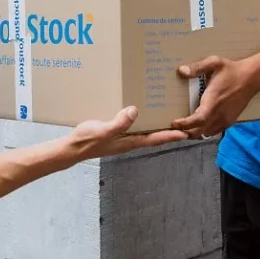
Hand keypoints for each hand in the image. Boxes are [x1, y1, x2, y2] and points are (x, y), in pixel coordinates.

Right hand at [68, 107, 187, 160]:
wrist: (72, 147)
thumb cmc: (87, 141)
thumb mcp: (103, 131)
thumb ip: (119, 123)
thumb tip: (135, 111)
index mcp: (129, 142)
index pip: (155, 139)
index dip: (171, 136)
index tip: (186, 133)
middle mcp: (129, 140)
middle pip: (154, 136)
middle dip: (169, 132)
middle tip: (184, 124)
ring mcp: (123, 137)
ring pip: (145, 131)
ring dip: (157, 126)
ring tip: (168, 116)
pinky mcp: (116, 133)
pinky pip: (134, 127)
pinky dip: (143, 121)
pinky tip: (142, 113)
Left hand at [171, 55, 259, 139]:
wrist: (252, 77)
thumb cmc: (231, 70)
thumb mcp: (214, 63)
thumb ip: (198, 67)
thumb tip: (181, 71)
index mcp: (214, 101)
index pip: (198, 120)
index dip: (185, 124)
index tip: (173, 123)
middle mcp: (219, 114)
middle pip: (199, 131)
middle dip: (185, 131)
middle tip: (173, 127)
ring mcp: (225, 119)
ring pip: (206, 133)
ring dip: (194, 132)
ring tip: (183, 126)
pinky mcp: (230, 121)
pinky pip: (214, 131)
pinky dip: (204, 131)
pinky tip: (198, 125)